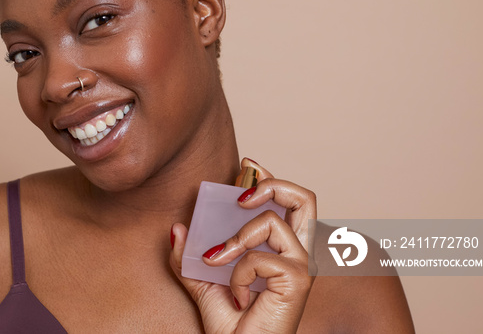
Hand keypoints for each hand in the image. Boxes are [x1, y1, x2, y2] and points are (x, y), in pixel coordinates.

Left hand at [169, 158, 315, 332]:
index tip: (245, 165)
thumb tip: (177, 228)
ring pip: (273, 221)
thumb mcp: (202, 284)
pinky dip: (238, 272)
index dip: (269, 177)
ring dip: (237, 237)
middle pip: (305, 197)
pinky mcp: (298, 281)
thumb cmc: (232, 325)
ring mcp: (301, 267)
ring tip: (218, 261)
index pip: (288, 200)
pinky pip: (260, 257)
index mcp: (283, 249)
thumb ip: (190, 257)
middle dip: (271, 183)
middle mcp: (298, 253)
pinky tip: (236, 294)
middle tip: (240, 197)